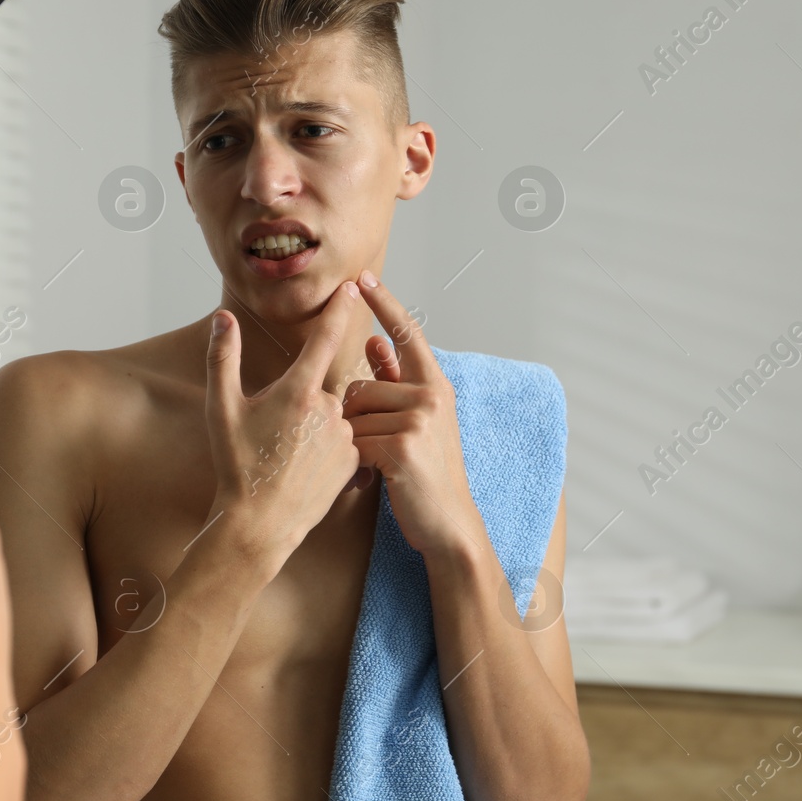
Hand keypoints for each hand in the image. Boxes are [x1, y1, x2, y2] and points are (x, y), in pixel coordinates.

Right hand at [203, 280, 365, 569]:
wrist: (260, 523)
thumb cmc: (236, 465)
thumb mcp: (222, 409)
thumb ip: (222, 358)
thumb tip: (222, 318)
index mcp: (298, 390)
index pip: (325, 338)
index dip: (338, 310)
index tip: (351, 287)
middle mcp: (328, 409)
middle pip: (321, 386)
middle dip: (301, 401)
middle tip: (275, 436)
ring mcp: (344, 436)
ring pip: (332, 416)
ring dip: (313, 427)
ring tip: (286, 457)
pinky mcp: (354, 461)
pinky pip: (343, 442)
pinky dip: (326, 448)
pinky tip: (303, 469)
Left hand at [342, 271, 489, 559]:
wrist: (448, 522)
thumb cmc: (428, 471)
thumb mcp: (419, 420)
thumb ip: (397, 380)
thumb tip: (373, 339)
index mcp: (435, 385)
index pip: (406, 334)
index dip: (384, 305)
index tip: (362, 278)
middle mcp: (431, 395)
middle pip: (360, 386)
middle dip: (355, 418)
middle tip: (379, 447)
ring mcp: (419, 419)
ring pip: (354, 415)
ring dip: (357, 442)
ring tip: (383, 463)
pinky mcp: (402, 444)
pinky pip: (355, 440)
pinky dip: (358, 461)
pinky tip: (379, 475)